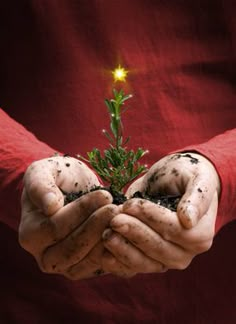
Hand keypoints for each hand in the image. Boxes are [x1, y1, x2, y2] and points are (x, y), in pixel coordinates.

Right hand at [19, 155, 118, 278]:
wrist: (73, 189)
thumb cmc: (57, 178)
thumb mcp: (44, 171)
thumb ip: (40, 185)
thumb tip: (50, 206)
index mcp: (30, 234)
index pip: (55, 228)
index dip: (81, 211)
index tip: (104, 195)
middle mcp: (45, 257)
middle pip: (71, 250)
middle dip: (96, 227)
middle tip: (115, 208)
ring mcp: (66, 266)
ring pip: (87, 262)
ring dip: (107, 240)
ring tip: (122, 217)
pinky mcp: (87, 269)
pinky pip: (102, 267)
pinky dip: (115, 252)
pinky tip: (126, 231)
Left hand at [101, 152, 219, 276]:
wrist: (173, 182)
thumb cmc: (186, 176)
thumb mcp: (197, 178)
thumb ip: (197, 197)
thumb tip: (188, 220)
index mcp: (200, 235)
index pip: (174, 230)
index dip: (151, 218)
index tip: (131, 204)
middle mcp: (184, 253)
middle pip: (157, 248)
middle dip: (134, 233)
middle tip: (114, 218)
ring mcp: (164, 260)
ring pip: (143, 263)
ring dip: (123, 249)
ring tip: (105, 233)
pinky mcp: (146, 261)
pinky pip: (131, 267)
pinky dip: (116, 262)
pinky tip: (101, 251)